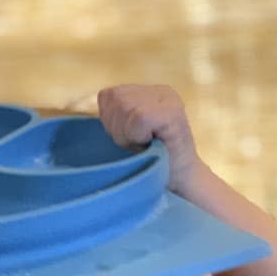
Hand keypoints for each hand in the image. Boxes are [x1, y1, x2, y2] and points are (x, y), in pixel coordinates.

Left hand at [96, 84, 203, 198]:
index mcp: (147, 94)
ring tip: (143, 146)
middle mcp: (160, 91)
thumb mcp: (128, 136)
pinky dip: (137, 135)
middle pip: (114, 98)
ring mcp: (168, 99)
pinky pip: (138, 117)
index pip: (108, 96)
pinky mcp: (172, 112)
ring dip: (126, 133)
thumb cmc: (151, 165)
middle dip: (116, 128)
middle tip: (136, 146)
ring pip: (123, 105)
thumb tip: (94, 106)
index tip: (128, 141)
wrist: (181, 184)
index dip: (109, 122)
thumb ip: (116, 117)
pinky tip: (150, 145)